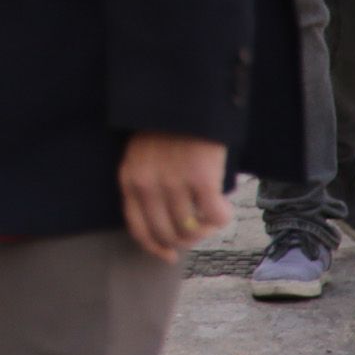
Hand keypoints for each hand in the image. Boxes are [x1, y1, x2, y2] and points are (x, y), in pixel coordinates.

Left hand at [117, 131, 231, 261]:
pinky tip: (224, 207)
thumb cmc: (168, 127)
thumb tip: (167, 226)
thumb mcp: (144, 155)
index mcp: (129, 178)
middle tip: (200, 230)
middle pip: (166, 234)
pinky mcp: (200, 179)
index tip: (168, 256)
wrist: (185, 98)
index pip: (138, 227)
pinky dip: (222, 218)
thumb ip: (148, 185)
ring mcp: (173, 183)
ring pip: (190, 230)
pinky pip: (214, 217)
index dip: (155, 247)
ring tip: (213, 216)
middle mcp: (147, 184)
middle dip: (185, 240)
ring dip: (205, 230)